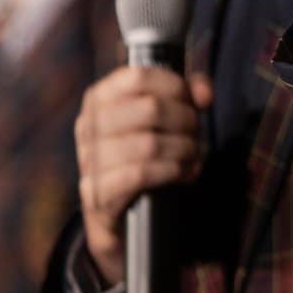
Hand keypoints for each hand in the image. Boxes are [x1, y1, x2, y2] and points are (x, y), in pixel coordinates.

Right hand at [73, 65, 209, 284]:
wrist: (120, 217)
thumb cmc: (143, 157)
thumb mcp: (161, 120)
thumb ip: (185, 95)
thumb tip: (204, 92)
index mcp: (98, 100)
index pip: (138, 76)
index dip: (175, 85)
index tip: (194, 101)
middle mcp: (88, 127)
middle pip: (150, 109)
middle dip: (186, 121)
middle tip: (197, 135)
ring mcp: (90, 161)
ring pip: (149, 143)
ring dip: (184, 150)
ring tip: (194, 157)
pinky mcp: (98, 195)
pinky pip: (141, 174)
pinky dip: (172, 172)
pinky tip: (184, 174)